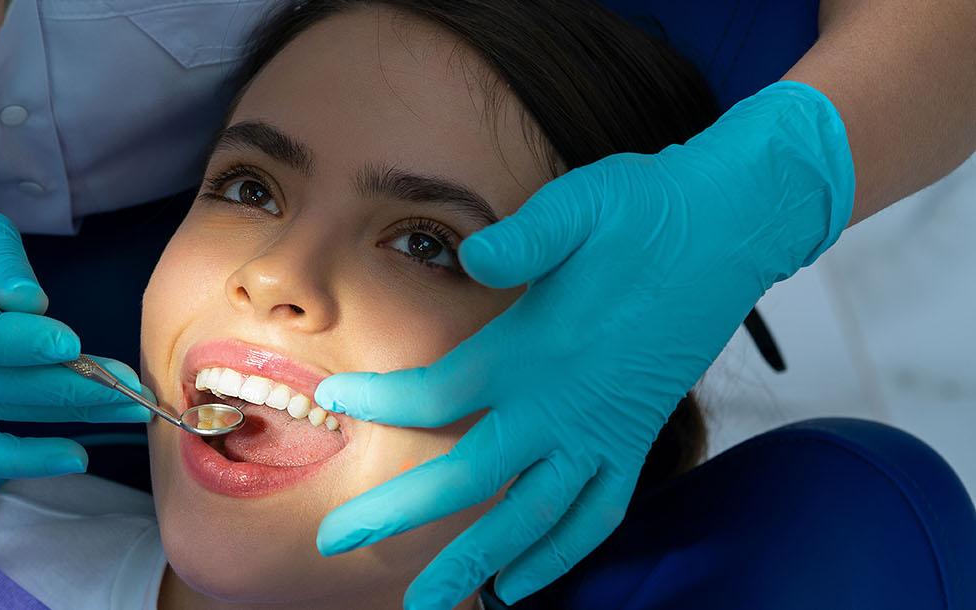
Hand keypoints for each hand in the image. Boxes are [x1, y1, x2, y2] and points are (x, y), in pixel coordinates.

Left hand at [311, 82, 855, 607]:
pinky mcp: (635, 438)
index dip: (382, 400)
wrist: (733, 223)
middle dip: (399, 513)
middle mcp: (566, 402)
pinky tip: (518, 586)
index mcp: (538, 346)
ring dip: (478, 561)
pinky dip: (558, 555)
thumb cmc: (646, 208)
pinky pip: (597, 516)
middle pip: (470, 476)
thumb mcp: (580, 204)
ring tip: (429, 601)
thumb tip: (473, 254)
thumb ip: (526, 236)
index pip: (440, 391)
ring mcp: (604, 430)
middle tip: (336, 542)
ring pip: (532, 516)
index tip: (333, 399)